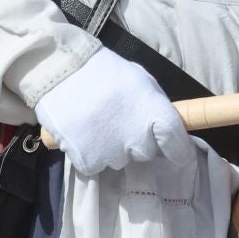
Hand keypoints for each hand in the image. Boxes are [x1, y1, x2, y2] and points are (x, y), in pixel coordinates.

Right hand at [34, 48, 193, 175]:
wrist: (59, 72)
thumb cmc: (102, 72)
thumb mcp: (139, 80)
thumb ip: (154, 106)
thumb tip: (164, 127)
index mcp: (153, 112)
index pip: (177, 144)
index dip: (178, 149)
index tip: (176, 151)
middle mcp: (137, 137)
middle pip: (146, 152)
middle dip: (137, 141)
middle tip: (120, 120)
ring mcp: (112, 152)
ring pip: (120, 159)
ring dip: (112, 147)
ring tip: (97, 122)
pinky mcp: (89, 162)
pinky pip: (96, 165)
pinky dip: (90, 153)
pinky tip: (83, 132)